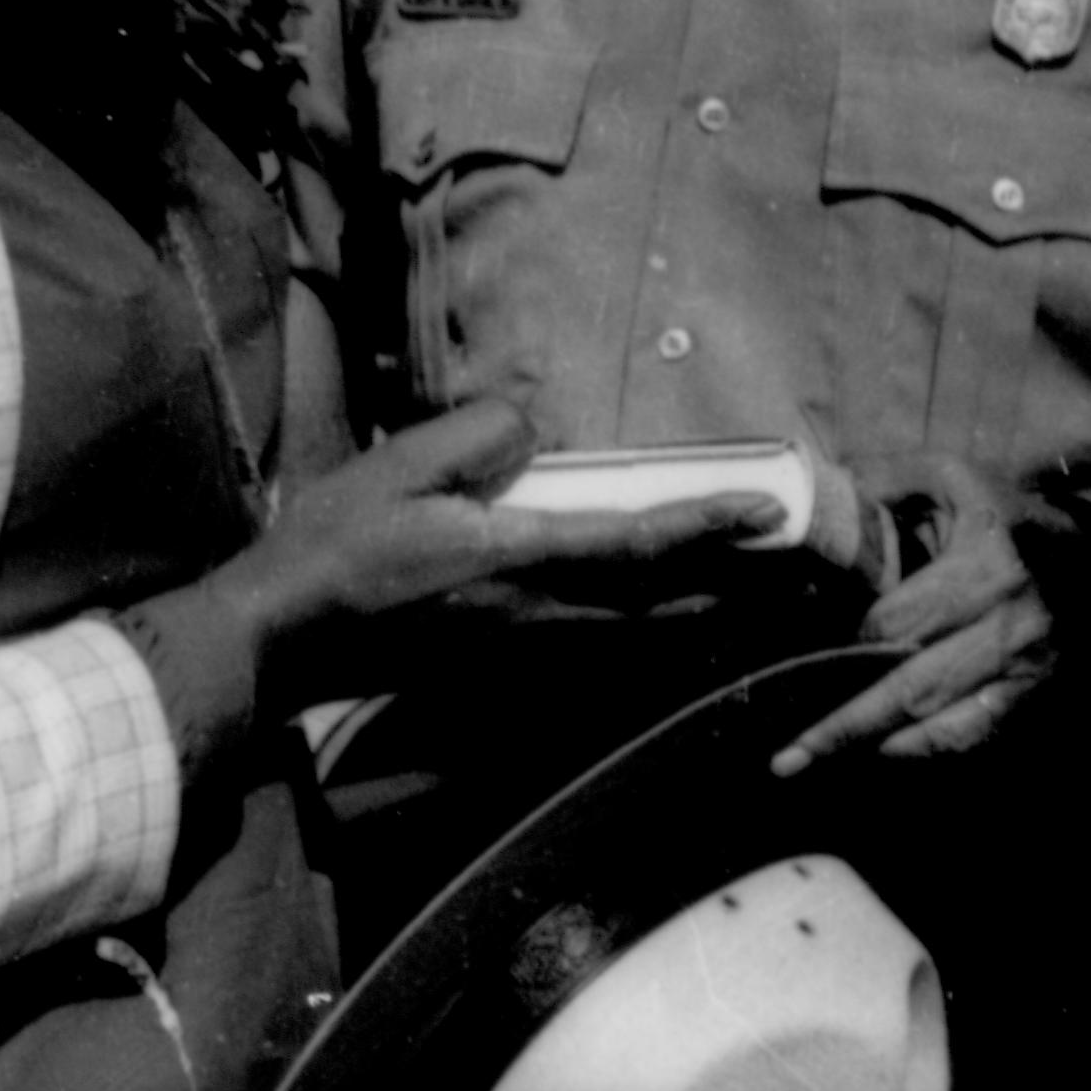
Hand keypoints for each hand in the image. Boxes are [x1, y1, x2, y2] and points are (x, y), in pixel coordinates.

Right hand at [214, 403, 780, 700]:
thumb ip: (479, 437)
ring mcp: (526, 652)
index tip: (768, 509)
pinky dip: (661, 638)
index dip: (708, 524)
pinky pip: (608, 654)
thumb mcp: (398, 466)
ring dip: (711, 614)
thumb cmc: (332, 548)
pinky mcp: (510, 668)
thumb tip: (539, 423)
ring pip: (644, 637)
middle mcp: (538, 617)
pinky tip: (685, 625)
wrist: (281, 644)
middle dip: (741, 584)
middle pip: (664, 604)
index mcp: (516, 561)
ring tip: (769, 593)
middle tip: (809, 568)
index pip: (636, 542)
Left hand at [769, 454, 1061, 774]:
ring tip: (810, 760)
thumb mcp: (949, 478)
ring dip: (874, 743)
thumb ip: (882, 481)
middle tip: (785, 752)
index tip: (801, 657)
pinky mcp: (1032, 693)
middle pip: (911, 686)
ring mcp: (1024, 667)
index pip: (898, 625)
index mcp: (983, 566)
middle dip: (845, 721)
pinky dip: (926, 748)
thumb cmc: (1004, 512)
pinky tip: (882, 752)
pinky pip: (973, 734)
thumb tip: (812, 500)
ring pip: (938, 722)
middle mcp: (1007, 623)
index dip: (848, 644)